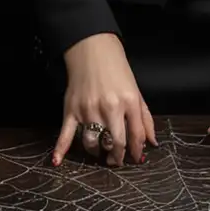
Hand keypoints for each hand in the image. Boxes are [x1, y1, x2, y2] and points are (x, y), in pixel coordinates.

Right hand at [52, 33, 156, 168]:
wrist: (92, 49)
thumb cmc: (116, 69)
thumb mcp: (136, 90)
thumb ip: (145, 118)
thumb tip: (151, 142)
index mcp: (129, 102)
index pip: (135, 136)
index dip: (136, 151)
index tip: (134, 158)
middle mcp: (109, 107)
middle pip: (116, 143)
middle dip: (117, 157)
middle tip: (116, 160)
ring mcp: (89, 110)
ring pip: (93, 143)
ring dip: (97, 152)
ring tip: (100, 153)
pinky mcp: (72, 109)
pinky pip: (65, 133)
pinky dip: (60, 149)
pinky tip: (57, 161)